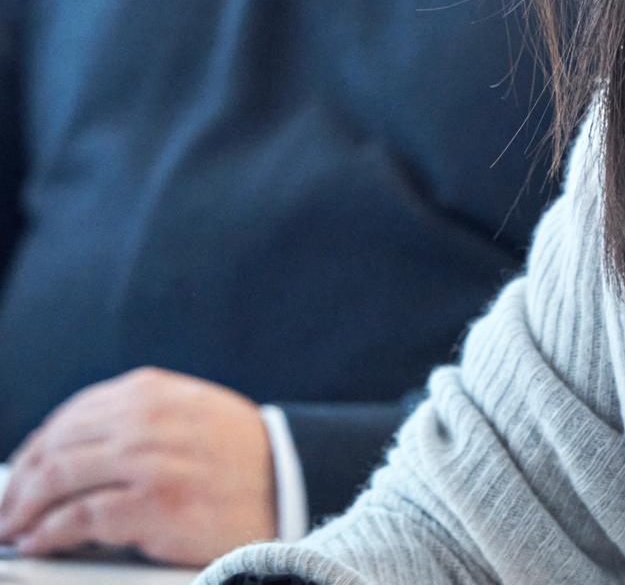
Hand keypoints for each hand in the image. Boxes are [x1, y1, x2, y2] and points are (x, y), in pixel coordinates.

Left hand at [0, 367, 277, 564]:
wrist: (287, 481)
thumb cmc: (236, 453)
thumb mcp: (187, 410)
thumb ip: (135, 416)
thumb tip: (70, 445)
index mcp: (151, 392)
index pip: (69, 416)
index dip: (35, 448)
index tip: (20, 474)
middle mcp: (144, 420)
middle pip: (54, 448)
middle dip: (19, 484)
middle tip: (7, 510)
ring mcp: (148, 462)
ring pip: (57, 481)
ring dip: (23, 510)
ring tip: (14, 529)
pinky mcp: (153, 506)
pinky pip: (78, 520)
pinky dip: (48, 534)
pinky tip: (39, 542)